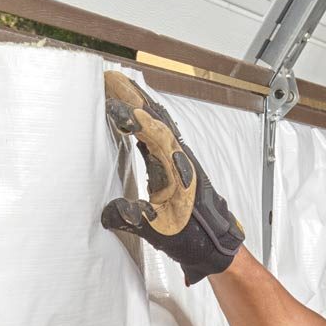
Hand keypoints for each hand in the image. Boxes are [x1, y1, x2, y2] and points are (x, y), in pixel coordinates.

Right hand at [102, 71, 244, 284]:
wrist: (216, 247)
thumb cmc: (195, 239)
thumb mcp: (161, 233)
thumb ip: (135, 220)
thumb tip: (109, 212)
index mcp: (179, 170)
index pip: (154, 133)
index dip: (134, 117)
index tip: (112, 105)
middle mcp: (181, 158)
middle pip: (156, 117)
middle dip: (133, 97)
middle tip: (109, 79)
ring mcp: (180, 159)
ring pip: (158, 122)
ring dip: (138, 103)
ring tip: (116, 88)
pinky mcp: (176, 165)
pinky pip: (159, 134)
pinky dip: (144, 120)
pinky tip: (132, 118)